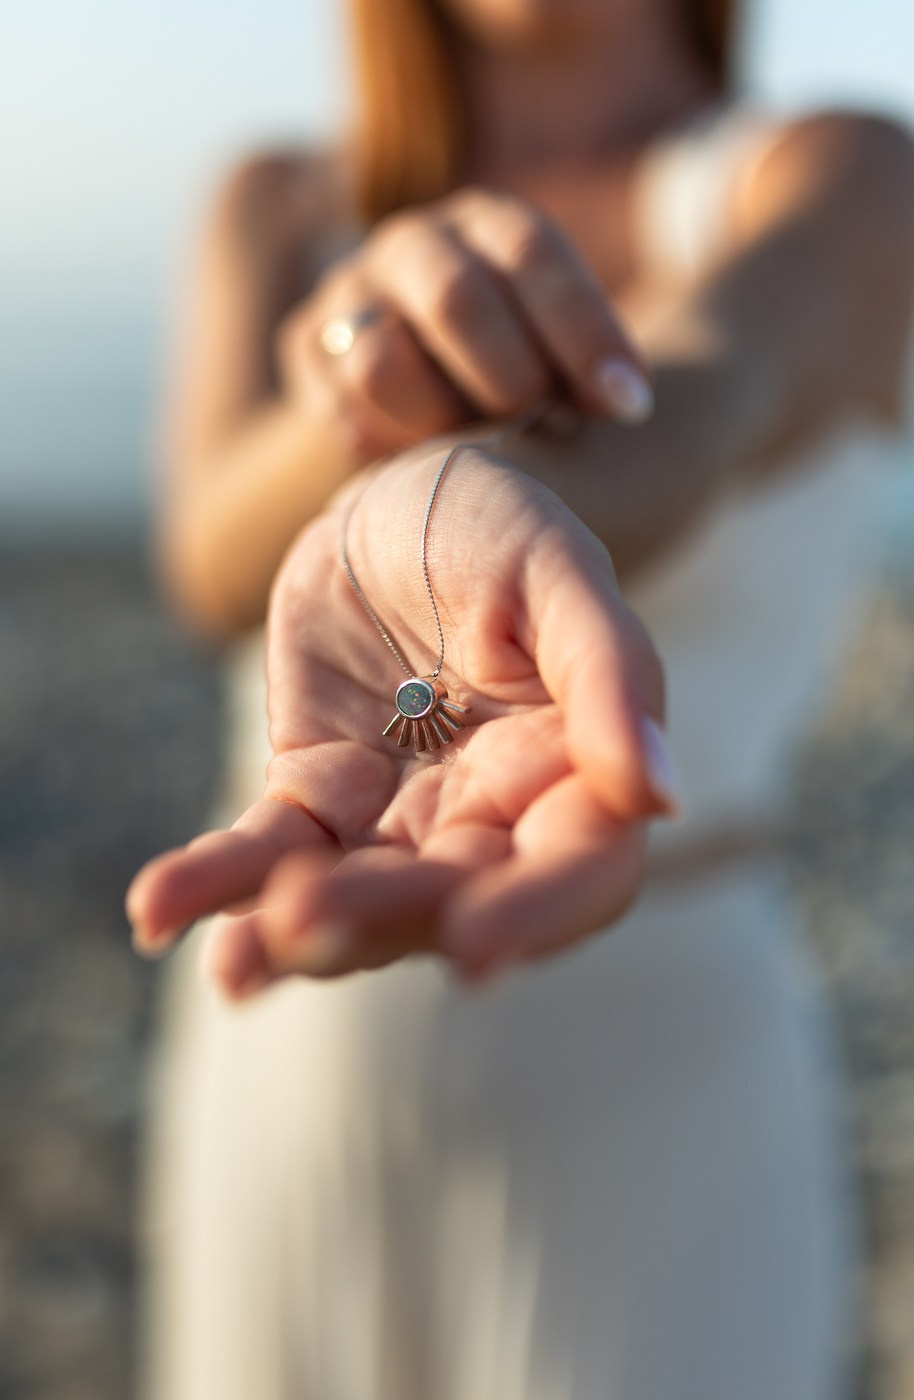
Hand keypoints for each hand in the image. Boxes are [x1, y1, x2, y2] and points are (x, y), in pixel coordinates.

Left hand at [127, 441, 678, 994]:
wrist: (393, 496)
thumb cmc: (498, 524)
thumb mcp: (557, 571)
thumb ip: (609, 675)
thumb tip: (660, 798)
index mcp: (574, 773)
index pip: (576, 872)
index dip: (535, 917)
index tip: (475, 948)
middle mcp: (493, 818)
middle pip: (449, 901)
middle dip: (381, 920)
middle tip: (306, 918)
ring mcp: (399, 819)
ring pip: (353, 897)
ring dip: (293, 930)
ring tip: (238, 962)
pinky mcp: (315, 800)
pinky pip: (268, 853)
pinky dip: (216, 885)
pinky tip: (158, 911)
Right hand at [277, 187, 654, 460]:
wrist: (421, 413)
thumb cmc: (519, 387)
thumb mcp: (567, 364)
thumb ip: (588, 369)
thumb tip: (627, 401)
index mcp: (490, 228)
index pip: (532, 252)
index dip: (585, 330)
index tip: (630, 404)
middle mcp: (414, 245)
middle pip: (455, 298)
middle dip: (508, 379)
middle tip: (540, 428)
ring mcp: (350, 292)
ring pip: (381, 360)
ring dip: (441, 420)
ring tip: (472, 444)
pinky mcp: (306, 346)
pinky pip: (343, 411)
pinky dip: (390, 446)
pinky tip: (420, 458)